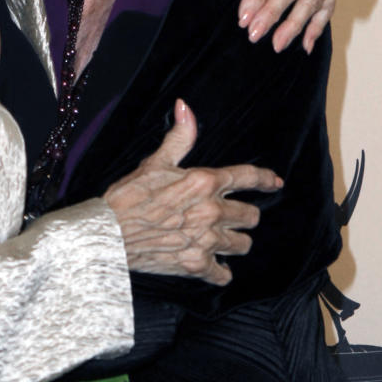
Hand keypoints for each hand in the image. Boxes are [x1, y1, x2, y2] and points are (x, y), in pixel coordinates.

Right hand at [103, 101, 281, 283]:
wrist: (107, 233)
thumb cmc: (127, 197)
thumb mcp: (154, 162)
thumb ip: (179, 137)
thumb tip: (185, 107)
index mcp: (204, 181)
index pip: (248, 177)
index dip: (266, 179)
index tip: (274, 182)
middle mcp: (211, 211)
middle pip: (251, 216)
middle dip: (244, 216)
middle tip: (232, 217)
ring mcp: (205, 240)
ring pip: (242, 245)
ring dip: (235, 242)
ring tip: (224, 241)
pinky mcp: (195, 264)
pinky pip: (222, 274)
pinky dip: (220, 272)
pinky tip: (214, 267)